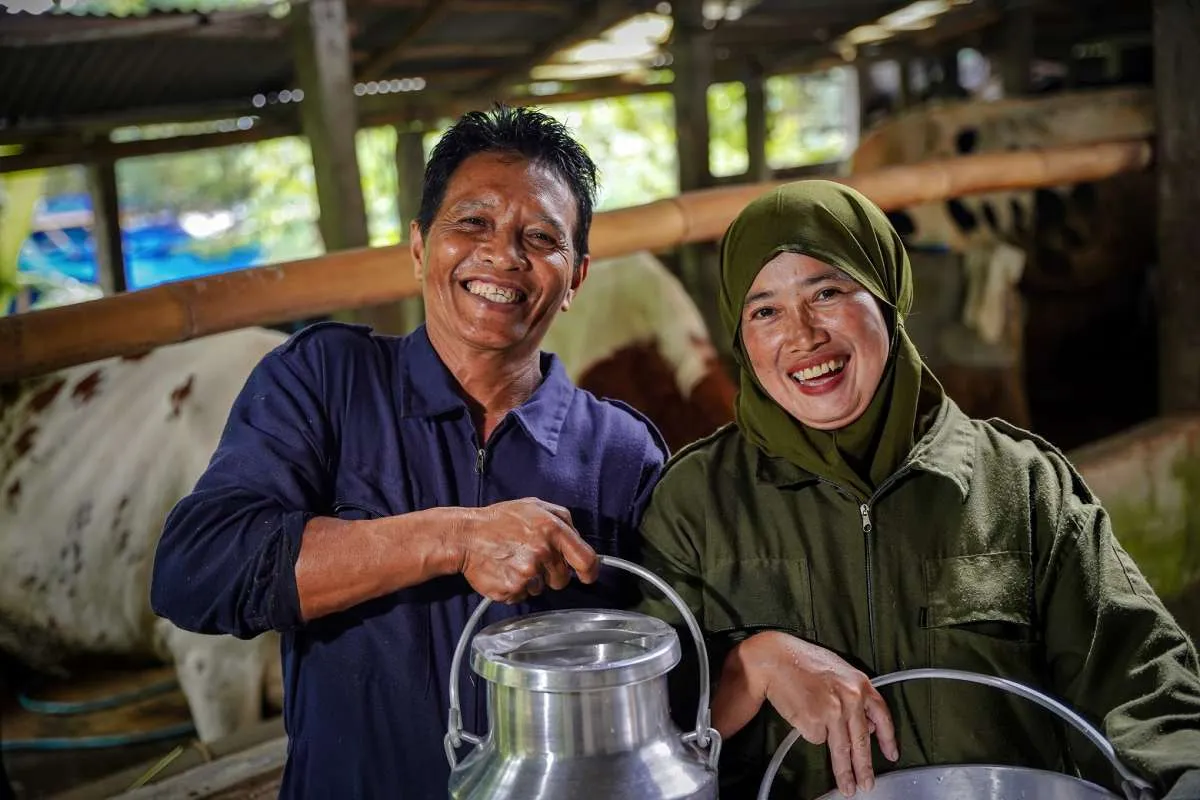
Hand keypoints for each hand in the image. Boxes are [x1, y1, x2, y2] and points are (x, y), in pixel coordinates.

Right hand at [451, 498, 598, 602]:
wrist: (465, 535)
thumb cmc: (500, 520)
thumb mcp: (535, 506)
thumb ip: (562, 519)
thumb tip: (579, 540)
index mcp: (553, 529)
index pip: (586, 559)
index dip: (590, 571)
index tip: (588, 576)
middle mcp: (543, 552)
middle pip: (562, 579)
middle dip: (552, 573)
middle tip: (531, 559)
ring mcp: (527, 573)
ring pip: (541, 589)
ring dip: (531, 580)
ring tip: (513, 562)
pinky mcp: (512, 589)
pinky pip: (522, 596)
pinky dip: (515, 588)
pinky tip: (503, 571)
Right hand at [713, 631, 897, 797]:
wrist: (775, 658)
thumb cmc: (803, 661)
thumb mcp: (839, 671)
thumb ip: (854, 695)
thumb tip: (866, 724)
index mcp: (860, 684)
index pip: (882, 715)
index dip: (888, 738)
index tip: (891, 754)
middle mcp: (851, 699)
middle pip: (861, 741)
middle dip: (865, 767)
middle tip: (867, 784)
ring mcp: (833, 712)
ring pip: (842, 749)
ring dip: (845, 772)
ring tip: (847, 786)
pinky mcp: (814, 722)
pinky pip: (816, 739)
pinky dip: (811, 734)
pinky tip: (803, 717)